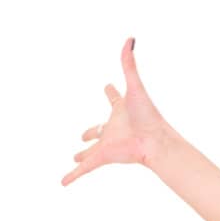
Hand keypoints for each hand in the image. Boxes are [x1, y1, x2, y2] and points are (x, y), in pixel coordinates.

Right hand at [60, 37, 172, 185]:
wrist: (155, 142)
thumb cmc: (148, 116)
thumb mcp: (135, 86)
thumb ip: (130, 63)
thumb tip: (131, 37)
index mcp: (121, 111)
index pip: (114, 98)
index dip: (111, 92)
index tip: (107, 86)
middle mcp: (113, 128)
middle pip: (100, 129)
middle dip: (92, 131)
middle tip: (83, 134)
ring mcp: (108, 144)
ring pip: (92, 151)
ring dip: (84, 155)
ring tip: (77, 157)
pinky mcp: (103, 157)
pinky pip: (84, 169)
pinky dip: (73, 176)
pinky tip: (63, 183)